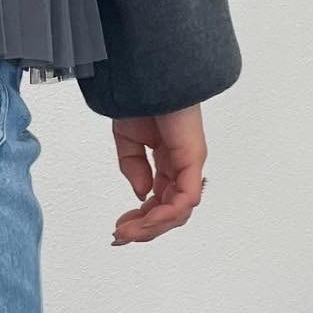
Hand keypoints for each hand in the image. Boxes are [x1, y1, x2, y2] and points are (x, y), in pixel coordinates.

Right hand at [109, 104, 207, 244]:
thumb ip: (133, 167)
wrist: (147, 76)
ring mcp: (190, 165)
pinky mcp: (192, 160)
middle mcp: (182, 166)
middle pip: (170, 212)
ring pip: (178, 211)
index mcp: (169, 161)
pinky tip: (145, 219)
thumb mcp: (128, 139)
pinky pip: (185, 199)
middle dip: (144, 228)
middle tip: (120, 237)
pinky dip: (165, 214)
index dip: (141, 219)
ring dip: (151, 226)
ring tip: (127, 231)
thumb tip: (142, 193)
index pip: (160, 200)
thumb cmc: (141, 98)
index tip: (120, 229)